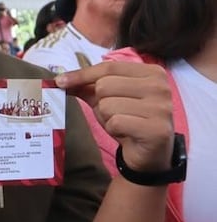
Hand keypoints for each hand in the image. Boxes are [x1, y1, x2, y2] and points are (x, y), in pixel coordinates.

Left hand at [56, 61, 173, 172]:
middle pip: (105, 86)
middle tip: (115, 114)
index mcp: (152, 72)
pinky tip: (127, 133)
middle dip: (100, 103)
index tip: (60, 81)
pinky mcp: (156, 128)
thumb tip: (60, 79)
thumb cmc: (128, 120)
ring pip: (108, 105)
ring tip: (122, 124)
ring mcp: (161, 107)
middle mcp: (161, 87)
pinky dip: (114, 129)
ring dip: (107, 118)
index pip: (108, 68)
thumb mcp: (107, 98)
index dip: (82, 75)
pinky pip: (116, 122)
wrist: (150, 153)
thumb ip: (87, 86)